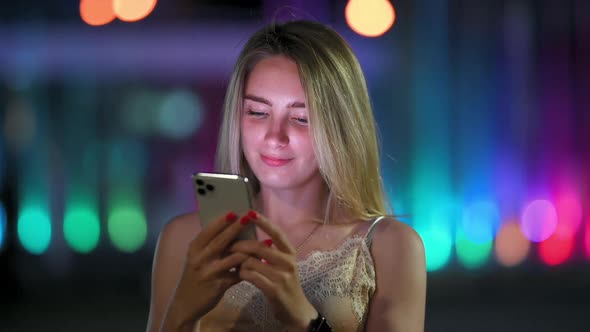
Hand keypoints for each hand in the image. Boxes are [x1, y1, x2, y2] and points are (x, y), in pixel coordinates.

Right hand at [163, 212, 250, 329]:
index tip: (234, 212)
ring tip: (265, 243)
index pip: (208, 231)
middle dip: (235, 228)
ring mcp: (208, 273)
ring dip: (250, 249)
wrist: (185, 304)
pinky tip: (260, 263)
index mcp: (194, 249)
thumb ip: (209, 246)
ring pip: (232, 257)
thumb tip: (230, 227)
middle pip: (220, 241)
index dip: (221, 221)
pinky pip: (237, 274)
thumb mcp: (196, 258)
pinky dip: (249, 267)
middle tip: (249, 217)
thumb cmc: (195, 276)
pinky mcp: (217, 286)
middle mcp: (198, 259)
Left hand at [230, 211, 317, 330]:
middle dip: (241, 245)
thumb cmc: (285, 283)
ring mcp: (282, 276)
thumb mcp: (282, 265)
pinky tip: (240, 275)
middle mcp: (288, 262)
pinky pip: (251, 276)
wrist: (295, 309)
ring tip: (236, 264)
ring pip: (252, 262)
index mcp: (290, 252)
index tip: (250, 212)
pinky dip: (242, 274)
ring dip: (240, 263)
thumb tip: (249, 237)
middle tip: (230, 246)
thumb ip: (270, 252)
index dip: (263, 222)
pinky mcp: (274, 289)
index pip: (276, 233)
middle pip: (260, 247)